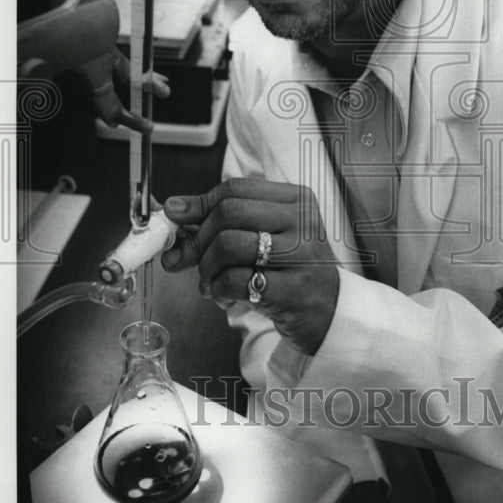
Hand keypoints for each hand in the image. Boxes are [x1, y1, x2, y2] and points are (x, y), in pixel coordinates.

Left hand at [161, 178, 338, 355]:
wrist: (328, 312)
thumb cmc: (290, 270)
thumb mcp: (264, 237)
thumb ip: (222, 222)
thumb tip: (173, 210)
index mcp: (295, 200)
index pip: (235, 189)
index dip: (198, 203)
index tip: (176, 218)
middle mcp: (302, 221)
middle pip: (228, 213)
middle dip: (199, 239)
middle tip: (190, 260)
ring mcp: (301, 254)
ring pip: (228, 245)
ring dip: (206, 268)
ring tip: (211, 284)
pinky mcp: (293, 288)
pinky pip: (236, 279)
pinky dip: (218, 290)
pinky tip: (226, 296)